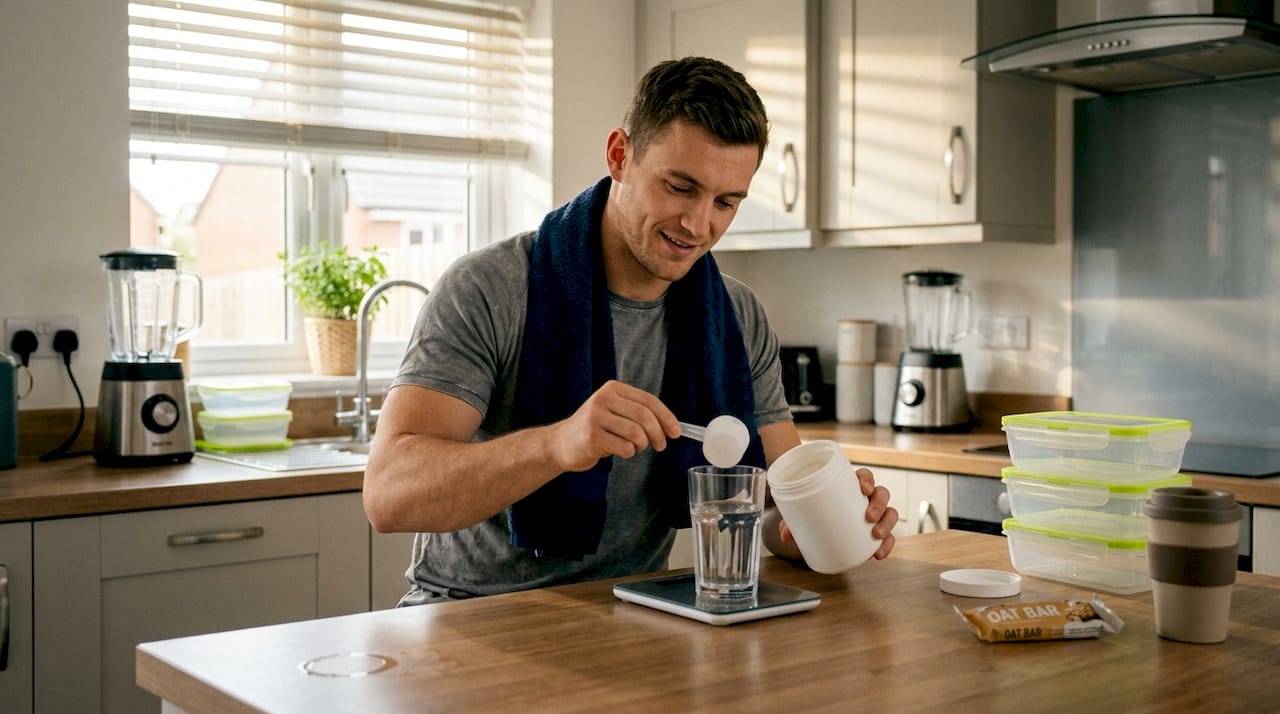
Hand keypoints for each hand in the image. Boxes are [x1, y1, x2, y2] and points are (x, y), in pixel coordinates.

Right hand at [547, 380, 679, 472]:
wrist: (562, 443)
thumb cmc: (595, 429)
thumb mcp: (614, 411)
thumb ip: (638, 413)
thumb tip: (672, 426)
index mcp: (612, 389)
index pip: (648, 400)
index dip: (666, 417)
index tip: (676, 432)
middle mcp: (603, 399)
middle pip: (644, 416)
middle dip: (658, 434)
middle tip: (660, 446)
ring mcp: (595, 418)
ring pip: (636, 433)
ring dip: (642, 445)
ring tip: (635, 447)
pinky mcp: (591, 437)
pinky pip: (624, 447)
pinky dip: (629, 453)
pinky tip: (620, 451)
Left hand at [776, 466, 898, 560]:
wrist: (818, 523)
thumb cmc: (813, 510)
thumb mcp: (802, 513)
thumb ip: (792, 521)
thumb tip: (786, 535)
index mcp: (850, 485)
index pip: (865, 475)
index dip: (868, 480)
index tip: (863, 488)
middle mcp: (866, 498)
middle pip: (882, 493)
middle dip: (879, 504)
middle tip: (869, 517)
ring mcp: (873, 514)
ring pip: (890, 513)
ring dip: (887, 523)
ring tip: (876, 536)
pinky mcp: (874, 531)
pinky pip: (888, 536)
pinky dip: (887, 545)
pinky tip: (879, 554)